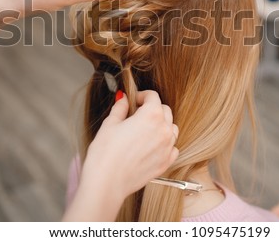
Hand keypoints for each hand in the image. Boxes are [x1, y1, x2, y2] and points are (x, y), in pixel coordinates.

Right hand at [63, 90, 177, 220]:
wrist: (107, 182)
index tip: (134, 101)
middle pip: (165, 110)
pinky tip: (151, 146)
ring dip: (162, 125)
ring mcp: (168, 147)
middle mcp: (164, 129)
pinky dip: (165, 144)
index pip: (153, 96)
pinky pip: (173, 147)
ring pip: (172, 128)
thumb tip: (124, 99)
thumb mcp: (110, 124)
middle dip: (153, 108)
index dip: (142, 95)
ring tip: (145, 130)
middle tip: (137, 114)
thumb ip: (120, 108)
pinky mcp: (166, 162)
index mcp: (151, 115)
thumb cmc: (105, 153)